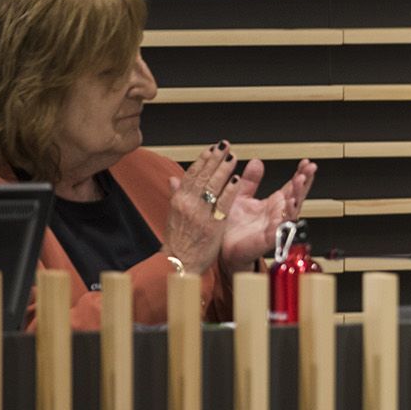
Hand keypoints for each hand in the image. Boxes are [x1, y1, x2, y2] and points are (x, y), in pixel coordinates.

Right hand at [163, 142, 243, 275]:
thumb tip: (173, 179)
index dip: (202, 159)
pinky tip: (237, 179)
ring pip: (213, 185)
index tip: (211, 148)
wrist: (178, 263)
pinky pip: (223, 203)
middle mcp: (188, 204)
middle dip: (215, 158)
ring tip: (232, 157)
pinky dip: (230, 189)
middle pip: (202, 175)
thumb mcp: (173, 215)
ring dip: (224, 169)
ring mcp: (200, 213)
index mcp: (178, 200)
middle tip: (225, 146)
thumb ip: (176, 195)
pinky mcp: (213, 224)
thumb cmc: (178, 242)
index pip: (191, 174)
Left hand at [221, 158, 317, 271]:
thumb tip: (257, 162)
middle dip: (305, 182)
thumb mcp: (240, 196)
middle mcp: (277, 215)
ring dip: (298, 195)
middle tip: (310, 168)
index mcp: (273, 204)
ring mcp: (275, 226)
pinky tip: (291, 204)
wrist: (221, 248)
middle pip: (297, 196)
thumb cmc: (231, 226)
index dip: (300, 174)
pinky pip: (282, 227)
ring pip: (293, 210)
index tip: (306, 162)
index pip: (292, 187)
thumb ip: (250, 180)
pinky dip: (287, 217)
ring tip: (301, 181)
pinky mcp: (269, 239)